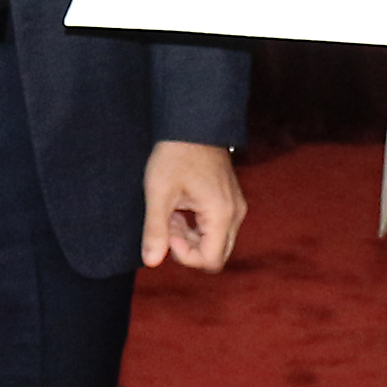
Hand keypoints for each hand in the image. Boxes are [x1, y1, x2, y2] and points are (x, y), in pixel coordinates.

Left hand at [141, 140, 244, 270]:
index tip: (167, 231)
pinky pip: (215, 227)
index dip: (184, 256)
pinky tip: (178, 206)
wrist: (192, 124)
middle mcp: (235, 214)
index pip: (210, 261)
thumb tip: (151, 262)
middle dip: (188, 248)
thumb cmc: (174, 155)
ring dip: (189, 236)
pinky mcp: (228, 201)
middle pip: (215, 254)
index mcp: (221, 214)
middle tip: (168, 222)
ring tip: (171, 210)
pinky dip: (195, 225)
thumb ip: (155, 230)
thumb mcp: (159, 192)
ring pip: (214, 241)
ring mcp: (234, 207)